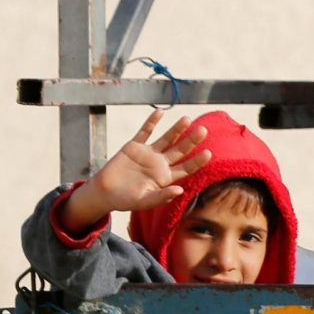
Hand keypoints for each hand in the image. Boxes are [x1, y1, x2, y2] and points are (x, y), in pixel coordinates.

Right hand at [58, 111, 212, 233]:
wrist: (104, 193)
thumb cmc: (125, 200)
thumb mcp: (143, 202)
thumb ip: (161, 197)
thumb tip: (180, 191)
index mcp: (166, 177)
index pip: (186, 168)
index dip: (197, 161)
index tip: (208, 153)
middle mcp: (160, 163)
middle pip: (180, 150)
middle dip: (192, 141)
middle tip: (204, 130)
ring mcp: (148, 153)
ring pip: (166, 139)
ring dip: (176, 129)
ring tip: (187, 119)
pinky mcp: (134, 146)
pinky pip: (145, 132)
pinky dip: (151, 122)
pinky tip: (159, 112)